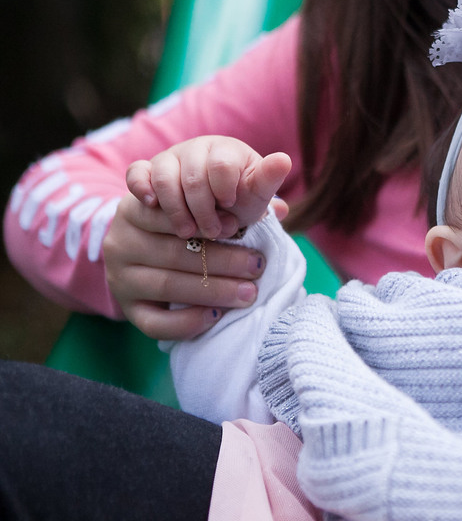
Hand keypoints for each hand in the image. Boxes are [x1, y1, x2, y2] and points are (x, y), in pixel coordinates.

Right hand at [103, 193, 282, 339]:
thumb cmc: (185, 222)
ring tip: (249, 292)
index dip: (204, 217)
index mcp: (135, 206)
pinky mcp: (127, 307)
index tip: (238, 224)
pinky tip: (217, 316)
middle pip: (174, 251)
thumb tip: (281, 207)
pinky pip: (154, 322)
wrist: (145, 249)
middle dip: (222, 260)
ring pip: (167, 286)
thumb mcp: (202, 202)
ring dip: (213, 291)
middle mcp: (120, 240)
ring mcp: (120, 276)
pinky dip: (188, 322)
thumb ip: (237, 198)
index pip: (167, 209)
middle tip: (258, 265)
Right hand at [125, 136, 290, 239]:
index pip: (220, 163)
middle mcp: (193, 148)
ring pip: (163, 179)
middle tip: (216, 231)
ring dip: (177, 210)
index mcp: (223, 148)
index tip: (231, 206)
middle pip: (192, 177)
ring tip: (189, 232)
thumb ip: (266, 181)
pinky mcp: (145, 175)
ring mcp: (166, 161)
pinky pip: (136, 173)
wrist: (211, 216)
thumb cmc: (238, 204)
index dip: (225, 188)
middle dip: (205, 210)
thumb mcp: (255, 196)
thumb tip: (283, 160)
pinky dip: (141, 186)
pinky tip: (151, 204)